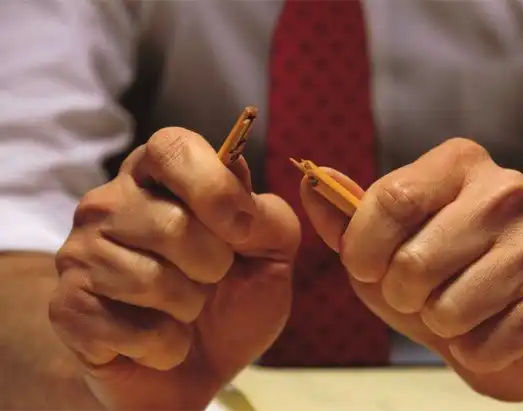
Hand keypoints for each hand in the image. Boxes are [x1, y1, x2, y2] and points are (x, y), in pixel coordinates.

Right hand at [49, 128, 299, 408]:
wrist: (197, 366)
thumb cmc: (233, 298)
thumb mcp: (272, 255)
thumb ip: (268, 216)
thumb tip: (239, 183)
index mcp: (159, 176)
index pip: (172, 147)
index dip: (214, 188)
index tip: (241, 231)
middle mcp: (110, 203)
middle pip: (170, 223)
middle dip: (212, 266)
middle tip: (210, 280)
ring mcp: (80, 252)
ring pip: (148, 280)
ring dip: (188, 308)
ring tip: (184, 309)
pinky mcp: (66, 305)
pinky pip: (128, 329)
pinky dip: (164, 345)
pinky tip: (160, 339)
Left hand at [301, 138, 522, 400]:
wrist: (513, 312)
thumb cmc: (439, 271)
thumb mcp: (383, 241)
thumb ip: (345, 215)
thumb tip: (312, 180)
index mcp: (459, 161)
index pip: (391, 201)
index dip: (363, 250)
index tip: (366, 267)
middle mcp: (507, 188)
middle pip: (415, 261)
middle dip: (401, 294)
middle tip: (418, 292)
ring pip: (449, 308)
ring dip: (438, 324)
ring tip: (454, 307)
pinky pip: (487, 342)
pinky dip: (474, 349)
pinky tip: (488, 328)